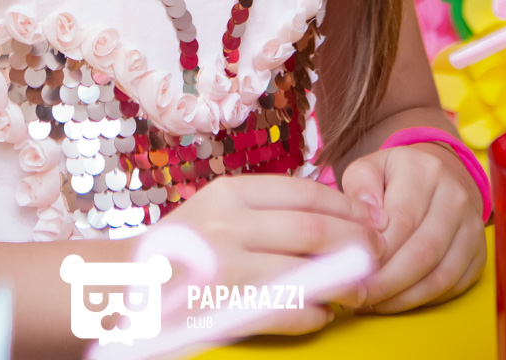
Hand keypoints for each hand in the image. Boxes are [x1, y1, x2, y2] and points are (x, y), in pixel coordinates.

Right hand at [157, 173, 385, 335]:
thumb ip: (264, 207)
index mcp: (232, 192)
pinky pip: (287, 310)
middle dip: (356, 243)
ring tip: (360, 289)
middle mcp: (231, 222)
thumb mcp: (217, 209)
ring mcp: (228, 266)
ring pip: (307, 270)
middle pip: (314, 229)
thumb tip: (330, 210)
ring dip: (343, 283)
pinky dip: (313, 313)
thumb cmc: (183, 248)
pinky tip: (322, 314)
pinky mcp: (225, 307)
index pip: (305, 192)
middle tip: (379, 253)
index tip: (371, 219)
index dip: (346, 207)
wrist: (127, 288)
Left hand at [341, 142, 486, 313]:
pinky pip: (452, 287)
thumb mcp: (371, 169)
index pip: (402, 221)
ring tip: (375, 302)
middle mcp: (455, 198)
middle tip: (361, 294)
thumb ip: (360, 186)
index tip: (352, 269)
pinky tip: (397, 299)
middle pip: (422, 253)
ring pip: (440, 276)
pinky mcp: (479, 254)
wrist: (439, 178)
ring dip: (404, 297)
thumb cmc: (395, 177)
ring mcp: (472, 227)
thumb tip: (366, 217)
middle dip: (388, 282)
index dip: (376, 252)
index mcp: (425, 171)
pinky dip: (423, 300)